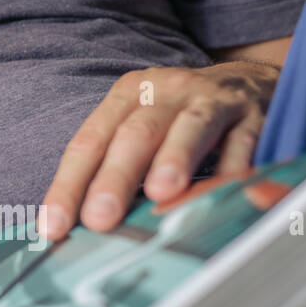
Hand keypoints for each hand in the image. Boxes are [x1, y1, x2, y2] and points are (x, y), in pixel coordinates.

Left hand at [40, 61, 279, 240]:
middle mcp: (165, 92)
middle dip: (114, 178)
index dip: (68, 184)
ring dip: (173, 159)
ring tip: (160, 193)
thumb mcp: (142, 125)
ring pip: (188, 128)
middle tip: (99, 219)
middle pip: (134, 135)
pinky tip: (226, 191)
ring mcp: (210, 100)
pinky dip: (235, 166)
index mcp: (127, 95)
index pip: (89, 141)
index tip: (53, 225)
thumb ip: (116, 166)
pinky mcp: (253, 114)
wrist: (247, 79)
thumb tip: (83, 227)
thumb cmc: (179, 116)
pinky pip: (243, 140)